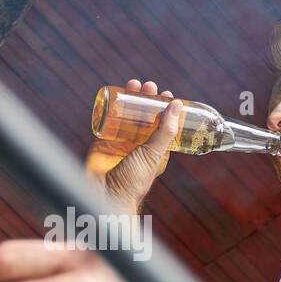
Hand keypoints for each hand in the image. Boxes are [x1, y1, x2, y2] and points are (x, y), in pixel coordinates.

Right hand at [86, 79, 181, 214]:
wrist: (105, 196)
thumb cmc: (133, 181)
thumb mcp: (153, 154)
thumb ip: (165, 131)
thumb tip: (177, 105)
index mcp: (155, 150)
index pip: (163, 124)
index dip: (165, 109)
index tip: (166, 94)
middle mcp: (139, 145)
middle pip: (145, 116)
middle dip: (147, 99)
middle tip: (148, 86)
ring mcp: (120, 143)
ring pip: (127, 115)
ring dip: (130, 99)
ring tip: (132, 84)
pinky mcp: (103, 142)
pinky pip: (107, 121)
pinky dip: (110, 107)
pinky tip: (114, 95)